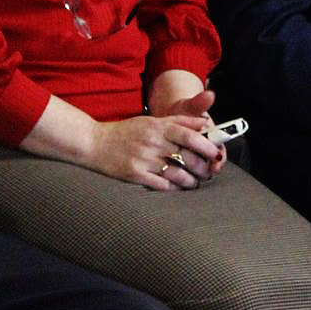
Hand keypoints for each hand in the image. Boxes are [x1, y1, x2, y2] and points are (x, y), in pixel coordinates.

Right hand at [89, 115, 221, 190]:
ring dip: (190, 181)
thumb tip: (204, 122)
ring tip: (194, 183)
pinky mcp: (135, 174)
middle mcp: (153, 142)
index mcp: (158, 127)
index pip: (189, 136)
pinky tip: (178, 188)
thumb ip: (179, 121)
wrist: (94, 143)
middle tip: (208, 172)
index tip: (216, 154)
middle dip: (203, 168)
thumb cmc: (126, 132)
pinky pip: (162, 185)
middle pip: (187, 157)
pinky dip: (174, 188)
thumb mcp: (152, 120)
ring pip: (177, 174)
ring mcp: (144, 159)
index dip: (207, 146)